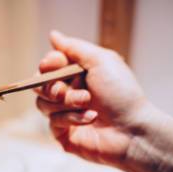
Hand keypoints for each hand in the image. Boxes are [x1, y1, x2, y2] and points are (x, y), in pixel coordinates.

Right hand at [36, 30, 155, 166]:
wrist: (132, 128)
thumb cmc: (122, 94)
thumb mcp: (101, 61)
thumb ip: (74, 48)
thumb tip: (53, 35)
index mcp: (78, 75)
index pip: (48, 66)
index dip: (47, 64)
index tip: (53, 64)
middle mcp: (69, 94)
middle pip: (40, 85)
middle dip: (51, 85)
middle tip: (63, 90)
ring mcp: (65, 115)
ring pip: (43, 104)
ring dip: (66, 102)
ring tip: (87, 103)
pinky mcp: (64, 135)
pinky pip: (52, 122)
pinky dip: (72, 118)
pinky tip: (91, 118)